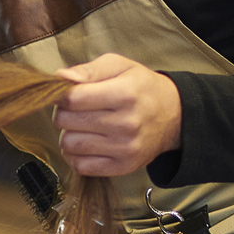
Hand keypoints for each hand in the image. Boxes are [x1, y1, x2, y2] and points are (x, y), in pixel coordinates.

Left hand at [52, 53, 181, 176]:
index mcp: (125, 94)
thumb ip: (89, 69)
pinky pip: (80, 165)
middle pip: (66, 122)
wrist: (174, 116)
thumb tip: (60, 78)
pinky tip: (87, 142)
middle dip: (64, 113)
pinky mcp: (123, 167)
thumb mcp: (119, 66)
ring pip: (69, 145)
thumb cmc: (140, 87)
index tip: (66, 93)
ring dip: (68, 134)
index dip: (61, 95)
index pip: (72, 98)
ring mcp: (126, 148)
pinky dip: (75, 155)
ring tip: (83, 125)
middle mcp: (127, 123)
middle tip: (77, 109)